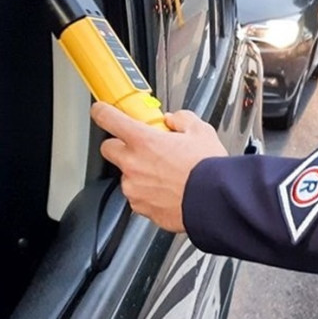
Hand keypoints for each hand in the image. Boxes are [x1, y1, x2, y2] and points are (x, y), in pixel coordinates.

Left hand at [91, 103, 227, 232]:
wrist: (216, 201)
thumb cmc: (208, 168)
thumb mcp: (201, 132)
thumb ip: (182, 120)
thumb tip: (174, 120)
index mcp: (144, 141)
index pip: (109, 119)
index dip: (102, 112)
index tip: (101, 110)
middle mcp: (133, 164)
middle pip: (108, 149)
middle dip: (121, 145)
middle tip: (142, 146)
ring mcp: (134, 188)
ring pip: (126, 175)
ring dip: (139, 172)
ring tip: (166, 174)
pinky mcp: (141, 208)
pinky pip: (138, 196)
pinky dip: (149, 193)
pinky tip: (169, 190)